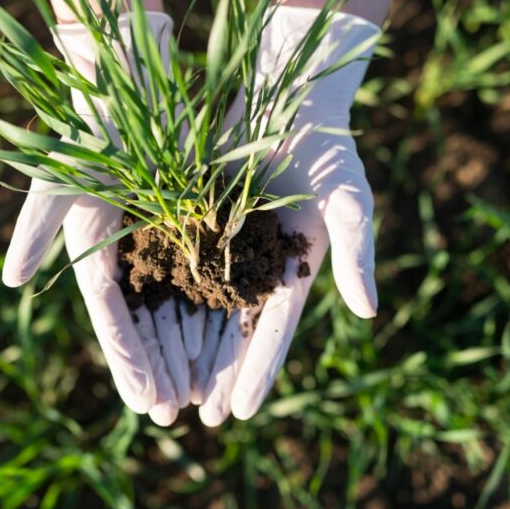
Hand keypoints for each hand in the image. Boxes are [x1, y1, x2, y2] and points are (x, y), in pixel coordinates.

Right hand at [2, 13, 188, 422]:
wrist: (126, 74)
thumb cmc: (89, 122)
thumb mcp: (60, 176)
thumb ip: (36, 228)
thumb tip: (10, 282)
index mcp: (92, 248)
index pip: (111, 318)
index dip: (127, 363)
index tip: (146, 404)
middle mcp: (124, 250)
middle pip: (144, 323)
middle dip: (157, 369)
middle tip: (174, 416)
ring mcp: (157, 236)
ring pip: (174, 306)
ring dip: (184, 349)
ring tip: (199, 393)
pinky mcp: (188, 218)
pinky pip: (204, 271)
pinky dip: (212, 306)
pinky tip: (229, 337)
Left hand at [190, 6, 381, 424]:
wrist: (289, 90)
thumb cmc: (327, 145)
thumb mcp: (350, 199)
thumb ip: (357, 253)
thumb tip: (367, 313)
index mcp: (296, 269)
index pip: (274, 332)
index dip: (258, 373)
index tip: (241, 414)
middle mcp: (257, 264)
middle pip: (232, 330)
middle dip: (218, 374)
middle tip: (199, 419)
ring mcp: (224, 242)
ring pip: (198, 306)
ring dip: (186, 347)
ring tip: (169, 388)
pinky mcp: (195, 216)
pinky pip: (173, 263)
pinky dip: (162, 296)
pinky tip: (142, 325)